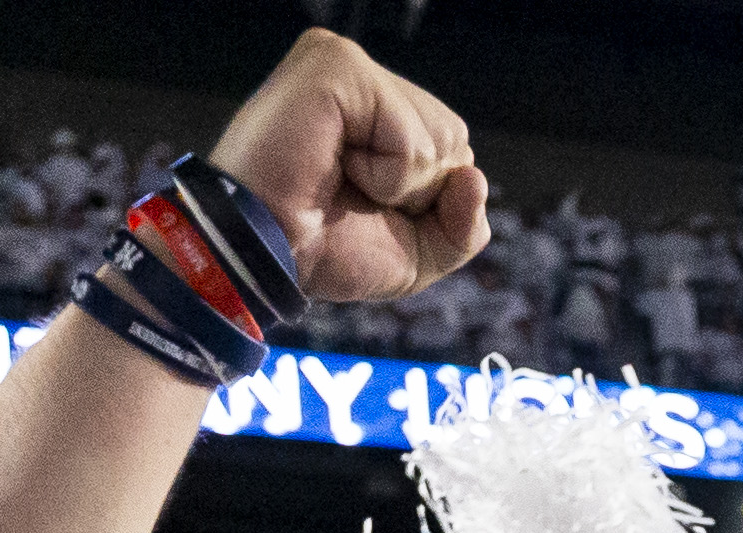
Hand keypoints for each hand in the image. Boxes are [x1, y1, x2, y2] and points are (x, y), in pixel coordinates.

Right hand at [211, 29, 489, 304]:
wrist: (267, 259)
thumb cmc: (324, 252)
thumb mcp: (416, 253)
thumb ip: (463, 226)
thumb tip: (475, 177)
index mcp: (373, 106)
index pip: (452, 147)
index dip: (424, 199)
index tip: (358, 204)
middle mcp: (361, 76)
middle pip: (454, 138)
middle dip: (417, 191)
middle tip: (347, 193)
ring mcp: (346, 63)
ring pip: (440, 136)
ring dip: (399, 184)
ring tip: (337, 178)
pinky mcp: (336, 65)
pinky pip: (411, 134)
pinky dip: (388, 173)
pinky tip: (335, 164)